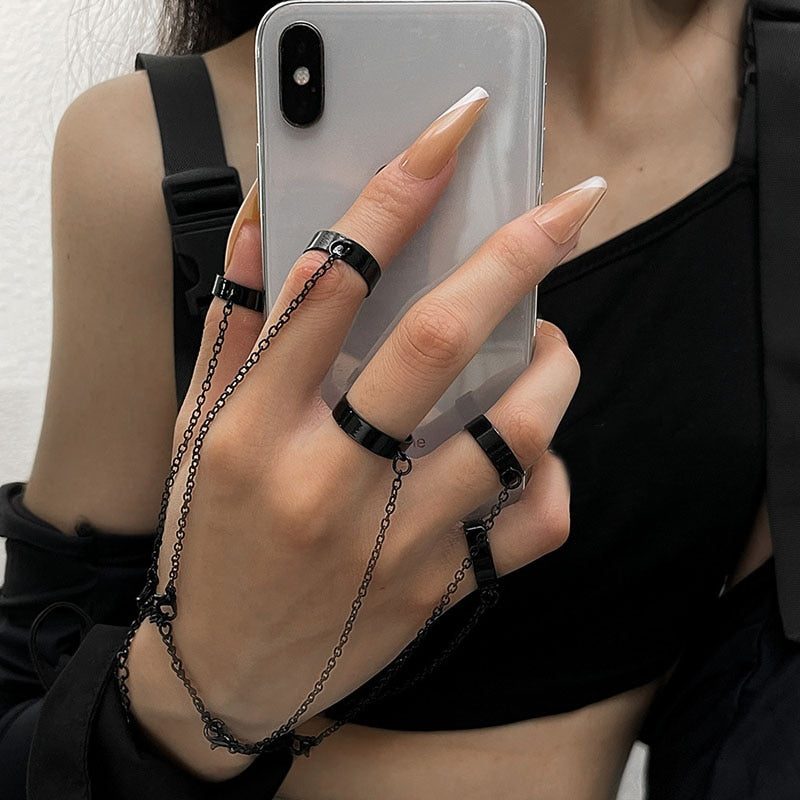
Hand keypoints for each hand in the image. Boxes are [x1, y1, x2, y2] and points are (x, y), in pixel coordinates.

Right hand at [127, 89, 605, 778]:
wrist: (227, 673)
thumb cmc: (211, 541)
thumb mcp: (197, 432)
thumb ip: (237, 330)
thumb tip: (277, 230)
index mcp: (255, 429)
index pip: (330, 284)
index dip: (396, 193)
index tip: (452, 134)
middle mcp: (326, 481)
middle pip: (436, 344)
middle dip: (515, 255)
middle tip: (570, 206)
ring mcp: (392, 544)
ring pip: (513, 432)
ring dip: (555, 366)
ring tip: (550, 340)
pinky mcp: (438, 588)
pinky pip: (531, 522)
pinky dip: (551, 472)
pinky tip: (533, 450)